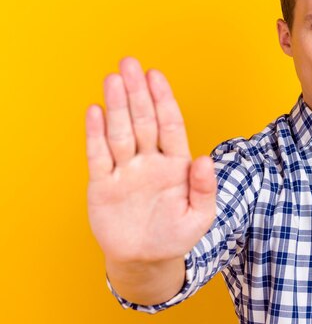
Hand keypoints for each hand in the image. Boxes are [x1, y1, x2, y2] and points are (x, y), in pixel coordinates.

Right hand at [86, 57, 215, 265]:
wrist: (146, 259)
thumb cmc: (175, 236)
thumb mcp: (199, 216)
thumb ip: (204, 188)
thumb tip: (205, 159)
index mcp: (175, 164)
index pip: (169, 125)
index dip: (163, 100)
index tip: (156, 75)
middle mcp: (149, 160)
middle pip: (143, 121)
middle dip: (138, 92)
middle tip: (129, 64)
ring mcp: (125, 170)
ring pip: (120, 132)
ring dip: (117, 106)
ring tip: (113, 79)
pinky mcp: (103, 184)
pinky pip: (98, 155)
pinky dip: (95, 134)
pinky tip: (95, 111)